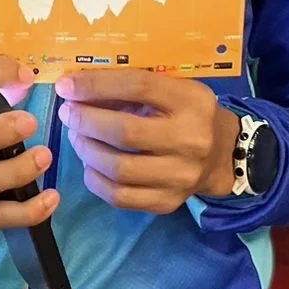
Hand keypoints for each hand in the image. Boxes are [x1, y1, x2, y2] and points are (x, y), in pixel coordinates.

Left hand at [56, 69, 240, 212]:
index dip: (96, 85)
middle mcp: (191, 140)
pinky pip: (120, 196)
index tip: (66, 86)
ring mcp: (181, 176)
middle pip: (126, 132)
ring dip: (87, 151)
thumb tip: (78, 86)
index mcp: (191, 101)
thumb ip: (132, 87)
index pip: (138, 87)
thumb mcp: (172, 89)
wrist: (223, 154)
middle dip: (86, 121)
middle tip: (68, 114)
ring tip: (77, 137)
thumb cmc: (187, 113)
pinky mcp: (168, 202)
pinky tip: (90, 164)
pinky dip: (95, 179)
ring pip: (119, 169)